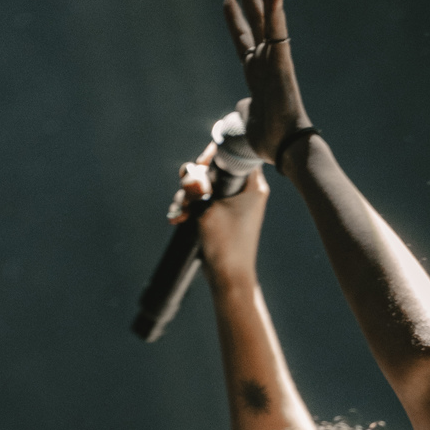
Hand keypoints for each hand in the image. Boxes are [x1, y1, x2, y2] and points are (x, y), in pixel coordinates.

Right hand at [170, 141, 269, 285]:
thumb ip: (197, 185)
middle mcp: (244, 189)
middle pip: (214, 166)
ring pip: (203, 184)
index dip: (213, 154)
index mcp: (252, 183)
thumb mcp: (207, 209)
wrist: (228, 278)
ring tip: (182, 213)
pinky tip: (178, 219)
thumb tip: (189, 170)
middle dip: (194, 179)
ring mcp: (231, 202)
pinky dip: (188, 207)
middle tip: (191, 193)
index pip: (234, 151)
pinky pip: (201, 200)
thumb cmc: (226, 244)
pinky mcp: (220, 213)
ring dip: (187, 196)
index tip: (201, 165)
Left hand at [222, 0, 310, 164]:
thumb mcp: (247, 119)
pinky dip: (277, 5)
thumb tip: (242, 107)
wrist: (284, 147)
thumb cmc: (268, 140)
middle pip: (256, 20)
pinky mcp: (282, 59)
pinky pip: (278, 27)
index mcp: (255, 74)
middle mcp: (265, 61)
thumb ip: (244, 107)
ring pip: (269, 17)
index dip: (235, 19)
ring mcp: (274, 59)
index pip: (243, 39)